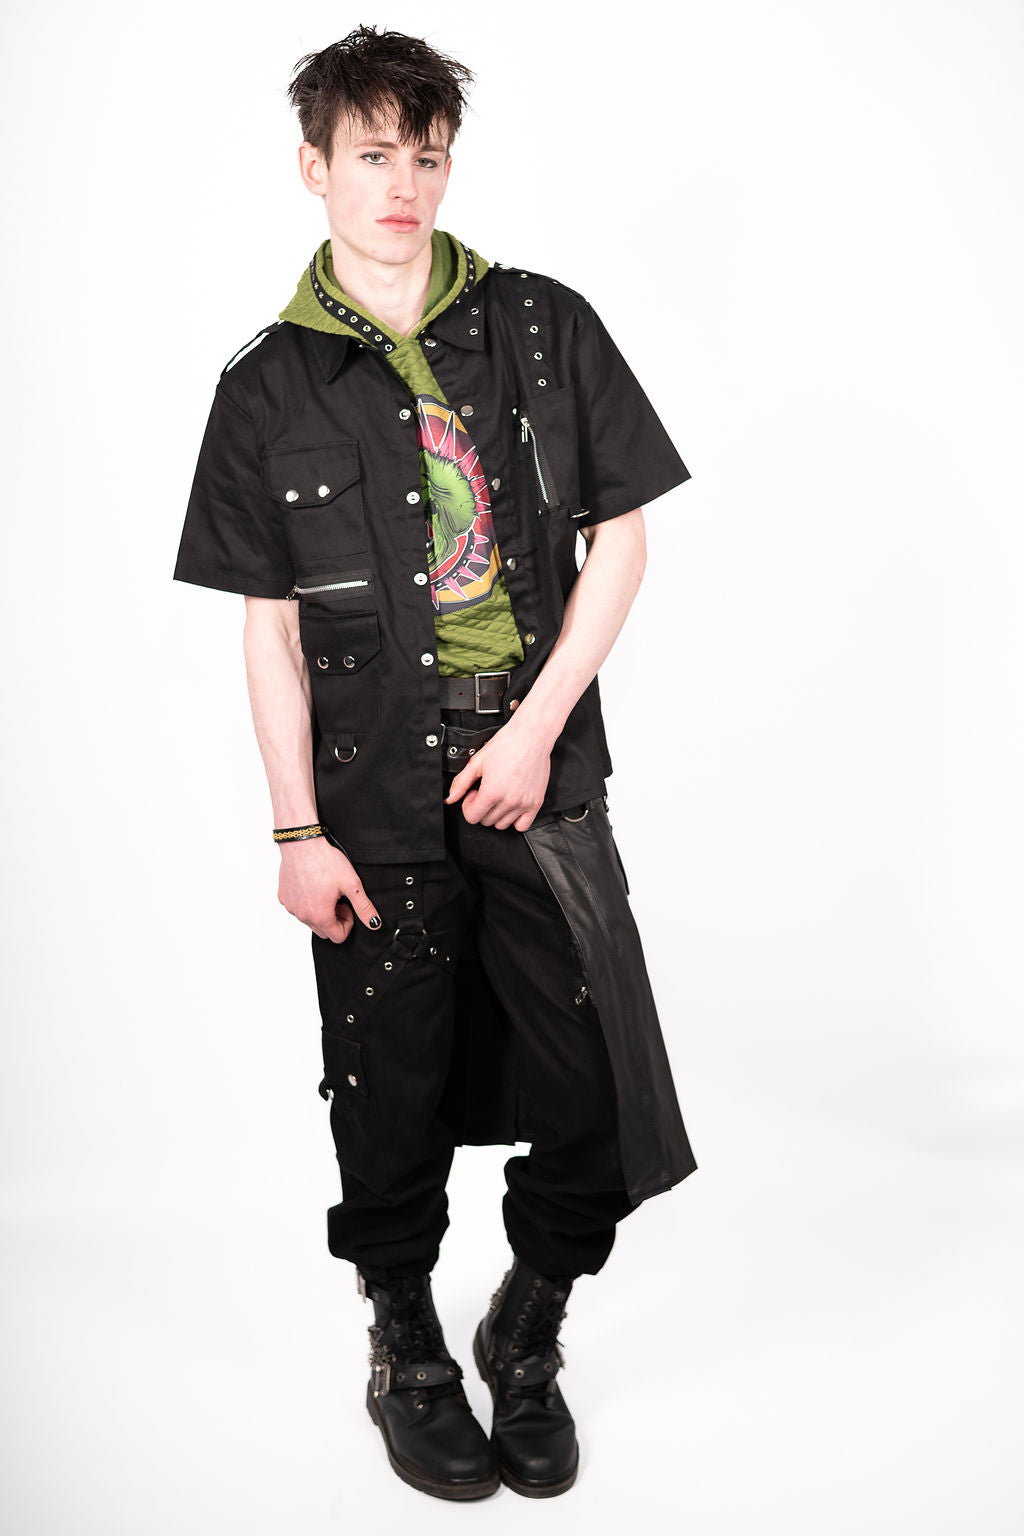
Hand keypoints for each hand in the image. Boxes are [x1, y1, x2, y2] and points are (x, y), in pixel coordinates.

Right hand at [277, 837, 379, 942]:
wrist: (302, 843)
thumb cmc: (325, 861)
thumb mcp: (351, 885)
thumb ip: (364, 907)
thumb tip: (374, 924)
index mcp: (320, 916)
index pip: (338, 937)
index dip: (348, 923)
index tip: (348, 905)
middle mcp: (302, 916)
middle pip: (323, 931)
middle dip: (334, 918)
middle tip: (338, 897)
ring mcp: (291, 907)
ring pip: (309, 920)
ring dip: (320, 911)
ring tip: (326, 889)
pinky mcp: (283, 897)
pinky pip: (297, 908)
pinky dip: (307, 902)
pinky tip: (313, 884)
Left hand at [445, 715, 552, 830]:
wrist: (531, 737)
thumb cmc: (507, 745)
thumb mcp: (477, 762)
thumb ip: (460, 783)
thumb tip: (450, 798)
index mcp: (492, 792)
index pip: (472, 817)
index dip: (468, 806)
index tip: (473, 794)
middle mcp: (508, 801)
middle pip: (486, 821)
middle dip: (481, 807)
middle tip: (486, 790)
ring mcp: (524, 804)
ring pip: (502, 825)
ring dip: (496, 814)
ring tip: (498, 795)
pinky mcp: (536, 803)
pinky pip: (523, 826)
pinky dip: (515, 820)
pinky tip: (511, 805)